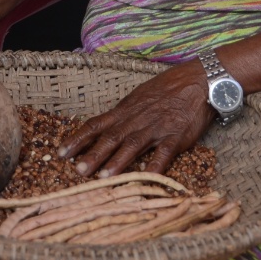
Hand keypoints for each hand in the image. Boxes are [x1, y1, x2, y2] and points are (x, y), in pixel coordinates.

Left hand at [58, 59, 214, 177]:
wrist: (199, 80)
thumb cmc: (169, 87)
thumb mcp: (140, 95)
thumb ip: (125, 112)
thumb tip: (107, 124)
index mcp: (126, 109)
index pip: (97, 124)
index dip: (79, 138)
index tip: (61, 152)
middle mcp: (137, 119)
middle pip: (111, 137)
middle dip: (93, 154)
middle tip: (77, 170)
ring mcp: (156, 128)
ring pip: (132, 145)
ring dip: (117, 162)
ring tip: (103, 177)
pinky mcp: (176, 136)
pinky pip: (163, 154)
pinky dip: (154, 166)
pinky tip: (146, 178)